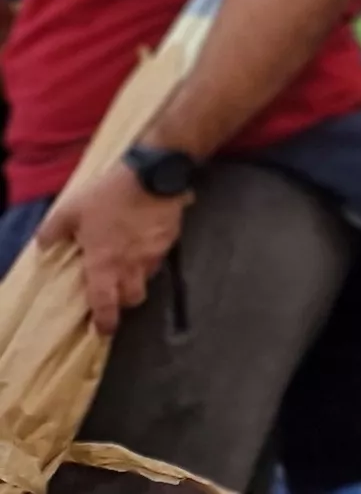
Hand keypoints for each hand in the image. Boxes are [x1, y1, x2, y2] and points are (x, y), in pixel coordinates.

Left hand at [37, 161, 183, 335]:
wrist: (152, 176)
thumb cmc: (108, 196)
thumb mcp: (70, 210)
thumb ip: (53, 231)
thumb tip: (43, 245)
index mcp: (104, 264)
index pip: (105, 303)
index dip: (105, 321)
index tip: (103, 330)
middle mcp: (131, 265)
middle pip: (133, 298)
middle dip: (124, 300)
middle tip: (116, 291)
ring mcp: (154, 254)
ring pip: (148, 278)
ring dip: (138, 277)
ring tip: (130, 262)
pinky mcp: (170, 240)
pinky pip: (159, 257)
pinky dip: (150, 255)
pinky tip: (144, 239)